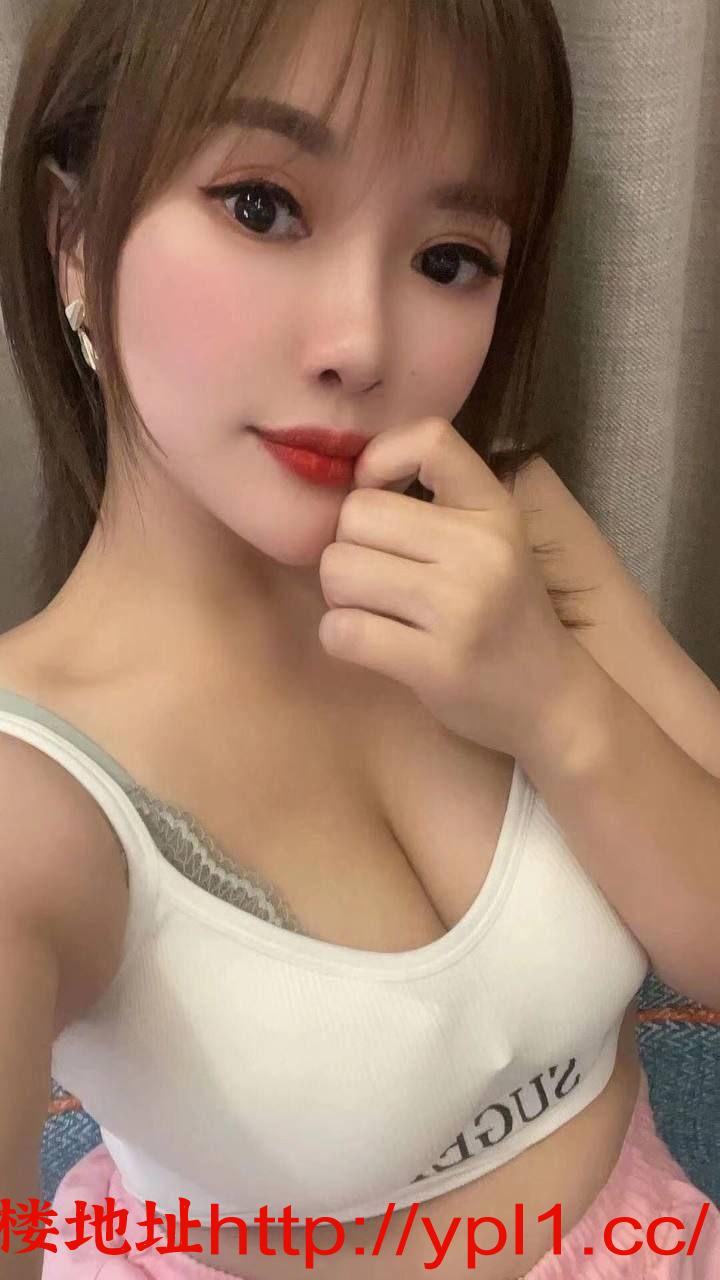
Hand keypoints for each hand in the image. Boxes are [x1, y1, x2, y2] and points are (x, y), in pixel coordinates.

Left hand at [317, 417, 580, 760]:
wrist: (552, 700)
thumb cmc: (505, 614)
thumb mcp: (493, 541)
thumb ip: (436, 505)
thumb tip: (349, 478)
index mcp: (496, 511)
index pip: (430, 438)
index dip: (380, 460)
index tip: (381, 496)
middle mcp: (482, 550)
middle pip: (356, 514)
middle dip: (348, 546)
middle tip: (373, 576)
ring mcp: (461, 608)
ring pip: (339, 569)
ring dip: (339, 594)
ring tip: (372, 609)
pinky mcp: (436, 664)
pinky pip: (342, 630)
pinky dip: (338, 636)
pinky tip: (365, 642)